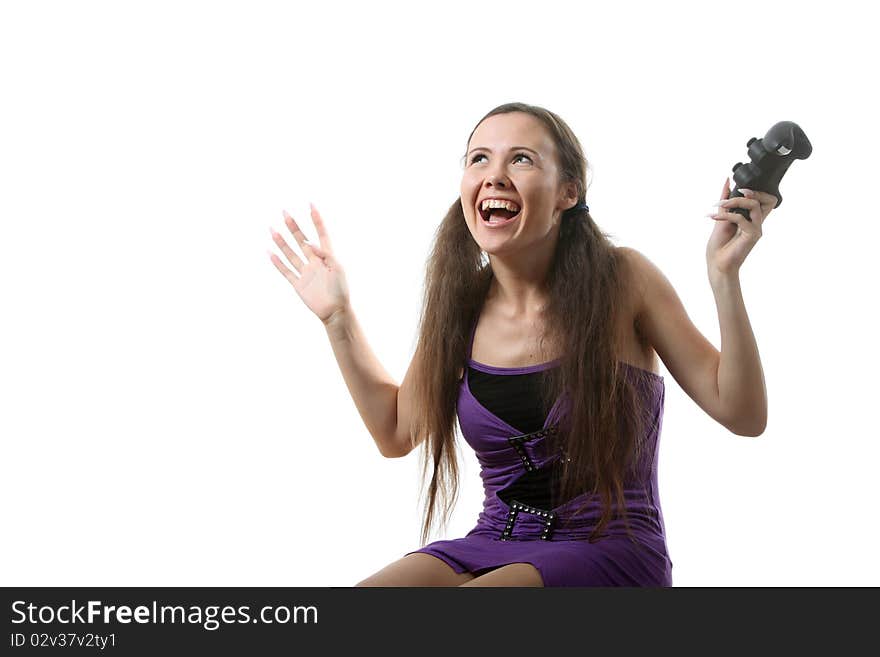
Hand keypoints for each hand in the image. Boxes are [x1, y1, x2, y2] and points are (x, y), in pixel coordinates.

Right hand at [268, 203, 350, 324]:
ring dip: (282, 242)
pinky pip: (286, 271)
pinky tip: (270, 252)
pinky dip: (277, 263)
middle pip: (302, 240)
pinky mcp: (298, 284)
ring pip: (291, 253)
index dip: (316, 219)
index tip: (310, 204)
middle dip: (293, 227)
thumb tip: (309, 242)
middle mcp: (314, 262)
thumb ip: (325, 254)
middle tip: (284, 212)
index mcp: (327, 256)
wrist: (335, 311)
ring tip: (272, 229)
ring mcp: (305, 272)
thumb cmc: (341, 290)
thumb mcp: (338, 268)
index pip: (321, 233)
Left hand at [705, 178, 777, 278]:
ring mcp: (756, 230)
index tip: (739, 188)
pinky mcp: (752, 236)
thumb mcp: (721, 218)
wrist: (716, 264)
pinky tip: (714, 217)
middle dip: (753, 192)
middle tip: (736, 192)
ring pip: (754, 206)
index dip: (758, 191)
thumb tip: (727, 182)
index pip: (767, 200)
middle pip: (769, 200)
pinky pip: (741, 219)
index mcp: (751, 219)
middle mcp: (757, 223)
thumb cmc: (719, 246)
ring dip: (735, 201)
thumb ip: (726, 202)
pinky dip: (726, 215)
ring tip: (719, 205)